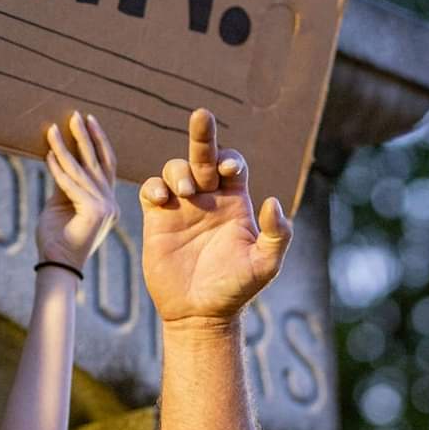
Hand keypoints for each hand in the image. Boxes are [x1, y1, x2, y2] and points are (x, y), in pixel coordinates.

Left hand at [37, 112, 118, 272]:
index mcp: (107, 202)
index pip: (106, 166)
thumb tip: (57, 155)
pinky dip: (58, 169)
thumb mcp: (60, 203)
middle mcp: (111, 203)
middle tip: (77, 115)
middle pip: (99, 163)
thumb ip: (63, 182)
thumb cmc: (56, 238)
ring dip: (65, 148)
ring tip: (53, 129)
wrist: (57, 267)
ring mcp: (106, 207)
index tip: (89, 121)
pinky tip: (48, 155)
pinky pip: (72, 184)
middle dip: (87, 136)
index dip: (98, 142)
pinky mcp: (95, 211)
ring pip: (82, 170)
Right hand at [140, 109, 291, 323]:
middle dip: (203, 134)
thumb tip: (272, 201)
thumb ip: (277, 235)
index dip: (230, 159)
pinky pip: (151, 189)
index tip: (227, 170)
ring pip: (176, 168)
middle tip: (202, 115)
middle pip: (203, 154)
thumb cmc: (235, 289)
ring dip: (180, 171)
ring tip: (186, 192)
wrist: (199, 313)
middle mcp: (207, 198)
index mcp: (234, 202)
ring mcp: (181, 207)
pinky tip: (162, 200)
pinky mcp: (157, 219)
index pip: (232, 165)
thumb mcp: (265, 265)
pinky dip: (154, 187)